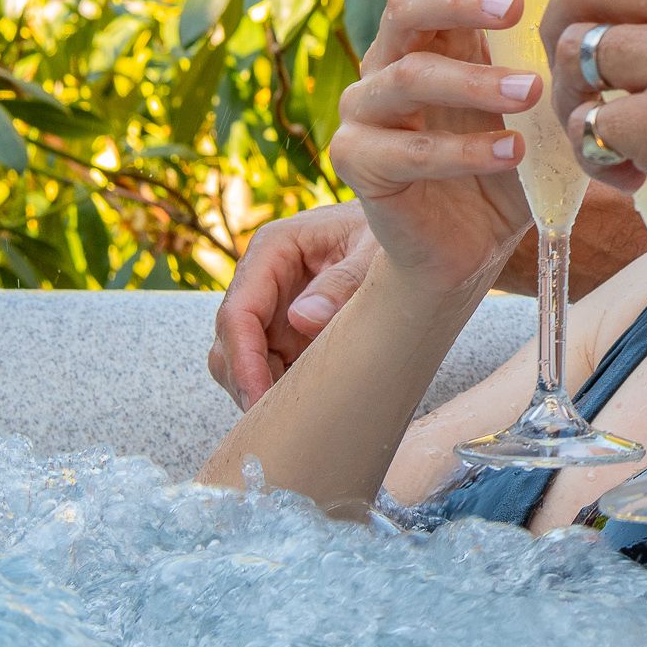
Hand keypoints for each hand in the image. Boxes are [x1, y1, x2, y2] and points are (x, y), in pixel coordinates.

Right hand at [208, 200, 379, 405]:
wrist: (416, 228)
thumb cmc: (396, 227)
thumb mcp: (376, 251)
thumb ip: (344, 281)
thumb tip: (304, 319)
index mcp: (275, 248)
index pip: (239, 312)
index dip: (243, 360)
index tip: (259, 398)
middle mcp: (265, 279)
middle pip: (230, 343)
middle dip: (247, 382)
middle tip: (279, 419)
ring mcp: (276, 307)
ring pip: (245, 361)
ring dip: (265, 390)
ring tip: (301, 415)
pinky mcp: (292, 330)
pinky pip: (273, 367)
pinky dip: (284, 390)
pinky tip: (312, 405)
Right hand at [326, 0, 535, 294]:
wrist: (465, 247)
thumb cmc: (508, 164)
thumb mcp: (540, 109)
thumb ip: (554, 65)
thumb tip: (616, 16)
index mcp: (434, 36)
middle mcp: (391, 59)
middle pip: (407, 7)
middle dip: (461, 0)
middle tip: (516, 6)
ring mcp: (367, 109)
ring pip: (407, 75)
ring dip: (475, 81)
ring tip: (532, 92)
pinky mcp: (356, 162)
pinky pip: (404, 149)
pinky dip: (462, 150)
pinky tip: (512, 153)